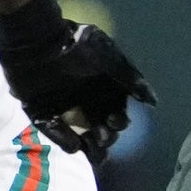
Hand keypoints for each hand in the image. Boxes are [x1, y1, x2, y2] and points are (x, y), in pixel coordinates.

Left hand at [0, 0, 153, 163]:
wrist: (37, 38)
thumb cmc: (77, 46)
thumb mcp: (110, 60)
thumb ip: (131, 81)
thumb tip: (153, 102)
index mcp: (101, 85)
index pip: (114, 110)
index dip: (118, 120)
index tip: (116, 122)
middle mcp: (82, 95)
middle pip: (97, 124)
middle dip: (105, 135)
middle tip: (104, 138)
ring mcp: (60, 102)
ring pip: (77, 129)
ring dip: (87, 142)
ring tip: (91, 151)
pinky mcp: (37, 106)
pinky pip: (50, 126)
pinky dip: (61, 137)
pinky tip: (72, 146)